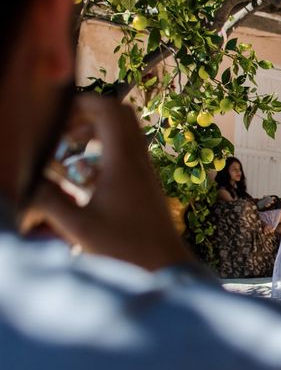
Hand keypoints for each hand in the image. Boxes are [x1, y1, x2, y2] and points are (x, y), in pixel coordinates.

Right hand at [26, 94, 190, 269]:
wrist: (166, 267)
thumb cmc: (125, 249)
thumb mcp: (78, 226)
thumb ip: (48, 199)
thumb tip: (26, 181)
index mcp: (123, 162)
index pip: (110, 110)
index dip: (84, 102)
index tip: (58, 114)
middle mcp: (139, 161)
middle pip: (121, 116)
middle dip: (89, 115)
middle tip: (64, 133)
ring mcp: (147, 172)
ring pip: (126, 134)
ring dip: (98, 134)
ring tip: (71, 152)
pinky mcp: (148, 185)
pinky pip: (129, 153)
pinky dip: (107, 152)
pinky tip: (88, 177)